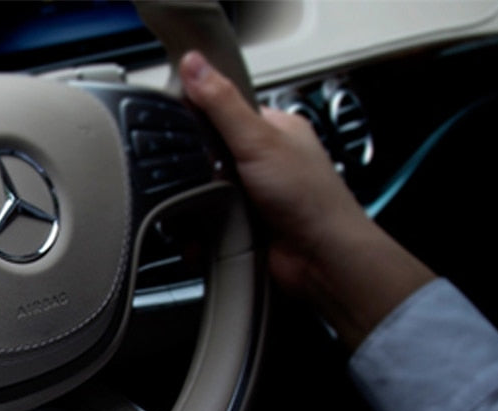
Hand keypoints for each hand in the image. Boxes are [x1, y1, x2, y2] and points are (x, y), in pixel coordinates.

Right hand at [179, 51, 433, 347]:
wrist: (318, 258)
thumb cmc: (308, 198)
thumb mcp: (259, 140)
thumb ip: (222, 105)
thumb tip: (195, 66)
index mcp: (274, 130)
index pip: (223, 112)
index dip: (197, 121)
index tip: (179, 133)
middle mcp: (263, 163)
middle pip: (206, 159)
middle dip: (194, 175)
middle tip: (196, 182)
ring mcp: (251, 198)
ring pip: (202, 197)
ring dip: (195, 210)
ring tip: (202, 215)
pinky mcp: (241, 229)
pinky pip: (205, 228)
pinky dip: (198, 237)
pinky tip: (204, 239)